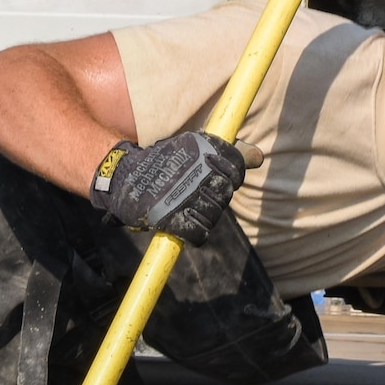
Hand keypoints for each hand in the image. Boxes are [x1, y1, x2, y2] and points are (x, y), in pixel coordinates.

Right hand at [89, 132, 250, 245]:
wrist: (125, 176)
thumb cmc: (164, 162)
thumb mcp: (195, 149)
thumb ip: (230, 154)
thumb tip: (259, 157)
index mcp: (204, 150)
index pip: (236, 170)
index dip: (230, 178)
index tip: (216, 179)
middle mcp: (197, 171)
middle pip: (225, 195)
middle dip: (214, 199)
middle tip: (196, 195)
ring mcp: (185, 196)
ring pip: (214, 216)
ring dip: (204, 217)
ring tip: (188, 209)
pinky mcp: (173, 219)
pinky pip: (199, 235)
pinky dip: (196, 235)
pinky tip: (186, 227)